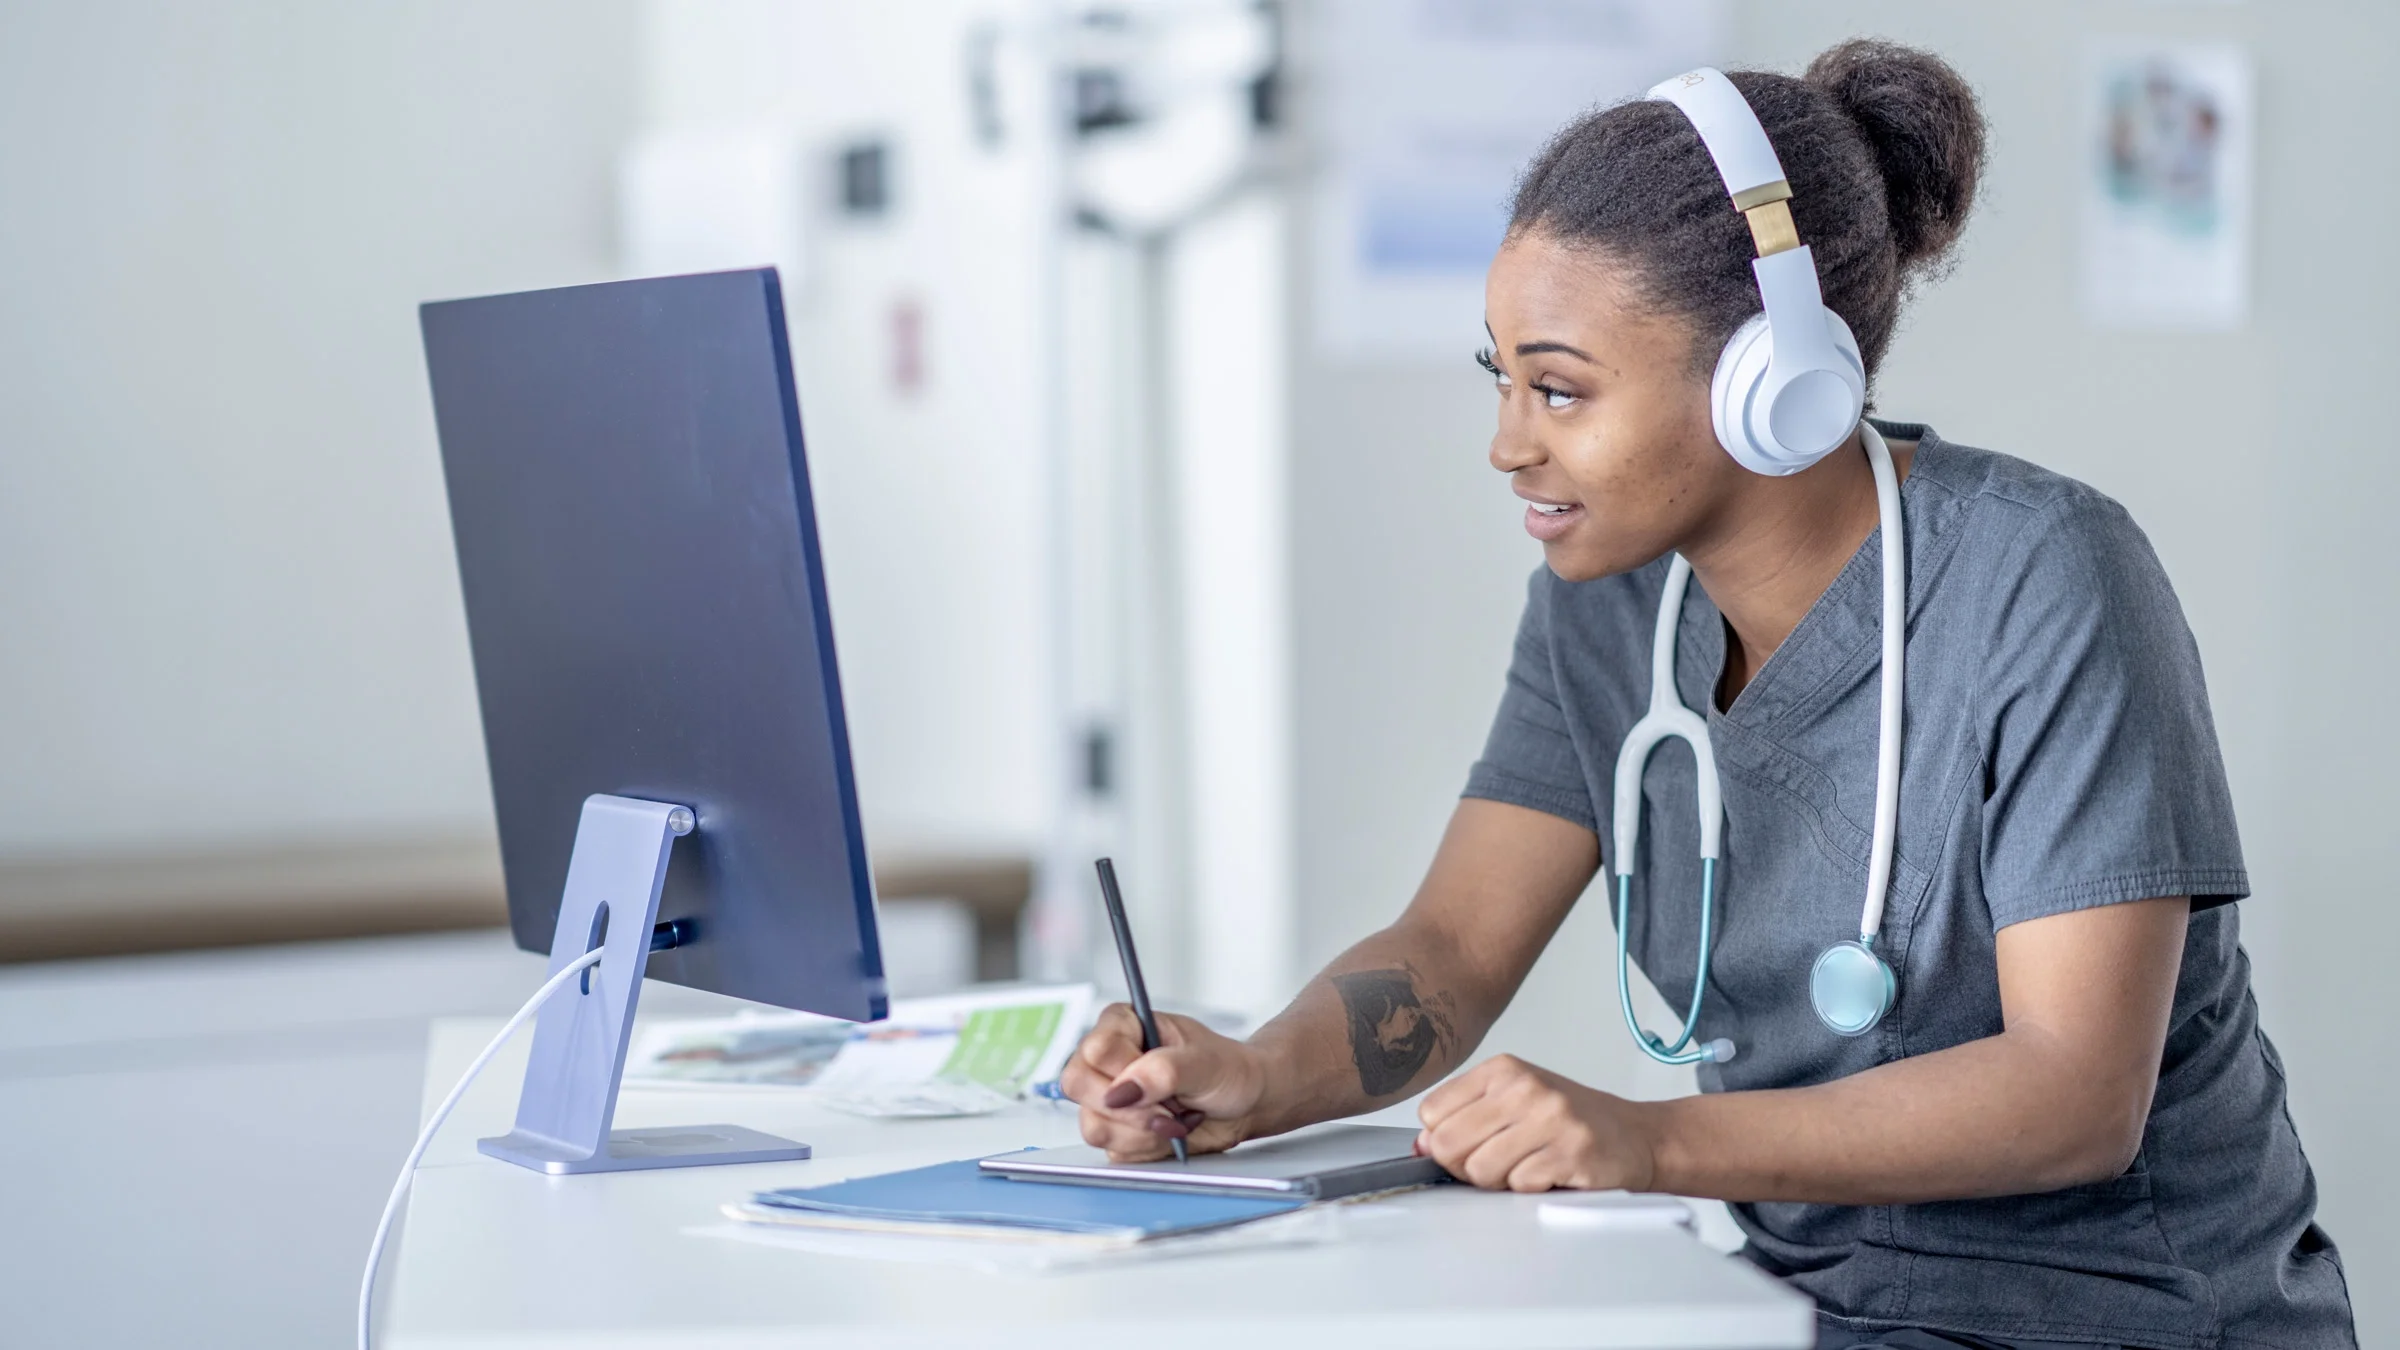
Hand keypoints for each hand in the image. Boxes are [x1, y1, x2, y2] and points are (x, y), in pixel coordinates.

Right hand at [1060, 1004, 1270, 1161]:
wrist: (1245, 1103)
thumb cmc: (1228, 1070)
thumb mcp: (1204, 1063)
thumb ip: (1164, 1070)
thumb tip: (1124, 1089)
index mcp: (1123, 1025)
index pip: (1096, 1048)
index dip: (1124, 1072)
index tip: (1159, 1081)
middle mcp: (1109, 1060)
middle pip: (1079, 1086)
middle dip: (1131, 1109)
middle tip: (1169, 1108)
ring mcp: (1109, 1097)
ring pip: (1094, 1125)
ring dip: (1143, 1131)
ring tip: (1176, 1118)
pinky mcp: (1117, 1130)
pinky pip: (1113, 1149)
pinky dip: (1148, 1147)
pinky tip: (1171, 1132)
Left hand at [1415, 1054, 1658, 1192]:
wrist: (1637, 1135)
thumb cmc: (1571, 1121)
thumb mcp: (1514, 1102)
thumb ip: (1465, 1118)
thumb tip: (1420, 1147)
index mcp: (1503, 1070)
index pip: (1432, 1111)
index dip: (1443, 1139)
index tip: (1469, 1144)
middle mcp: (1525, 1088)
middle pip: (1449, 1143)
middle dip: (1464, 1166)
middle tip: (1496, 1164)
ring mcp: (1551, 1119)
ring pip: (1480, 1170)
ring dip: (1499, 1182)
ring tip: (1527, 1167)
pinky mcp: (1572, 1153)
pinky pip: (1519, 1185)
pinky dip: (1530, 1189)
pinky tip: (1550, 1174)